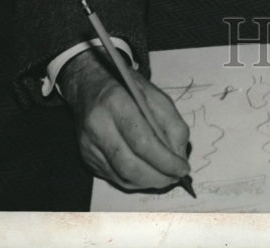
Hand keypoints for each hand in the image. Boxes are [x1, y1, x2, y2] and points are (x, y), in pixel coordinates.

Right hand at [59, 49, 190, 190]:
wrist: (89, 86)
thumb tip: (179, 155)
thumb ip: (171, 123)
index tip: (183, 168)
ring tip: (166, 177)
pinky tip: (148, 175)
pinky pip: (114, 179)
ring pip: (121, 177)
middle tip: (176, 177)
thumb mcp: (155, 94)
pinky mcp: (87, 158)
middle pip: (129, 165)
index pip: (142, 142)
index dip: (165, 161)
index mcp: (116, 103)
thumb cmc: (126, 87)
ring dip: (148, 183)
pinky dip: (135, 181)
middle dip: (158, 177)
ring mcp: (89, 145)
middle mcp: (98, 126)